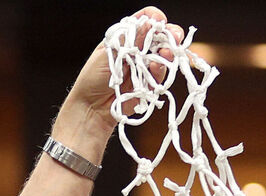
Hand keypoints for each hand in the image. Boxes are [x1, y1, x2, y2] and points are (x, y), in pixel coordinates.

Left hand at [62, 6, 184, 136]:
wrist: (91, 107)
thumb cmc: (92, 79)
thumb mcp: (107, 53)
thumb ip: (128, 39)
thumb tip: (147, 23)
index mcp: (125, 37)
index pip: (144, 20)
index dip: (154, 18)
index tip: (159, 21)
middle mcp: (137, 49)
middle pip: (161, 35)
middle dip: (170, 33)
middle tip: (174, 36)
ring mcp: (144, 66)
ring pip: (165, 54)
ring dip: (168, 51)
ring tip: (166, 52)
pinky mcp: (149, 82)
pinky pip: (161, 73)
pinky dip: (161, 69)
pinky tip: (156, 67)